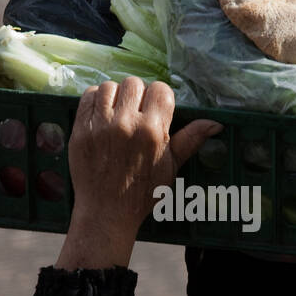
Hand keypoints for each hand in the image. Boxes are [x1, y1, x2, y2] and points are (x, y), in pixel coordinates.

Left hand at [56, 78, 221, 269]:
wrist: (106, 211)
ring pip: (110, 86)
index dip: (160, 98)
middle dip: (138, 96)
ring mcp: (100, 126)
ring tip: (117, 114)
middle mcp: (126, 124)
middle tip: (136, 114)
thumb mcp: (171, 166)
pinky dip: (96, 101)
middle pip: (135, 84)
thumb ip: (191, 139)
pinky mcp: (80, 129)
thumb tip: (215, 123)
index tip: (156, 111)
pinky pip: (88, 96)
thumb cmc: (143, 192)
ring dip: (115, 97)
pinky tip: (101, 115)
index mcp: (153, 131)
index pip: (161, 90)